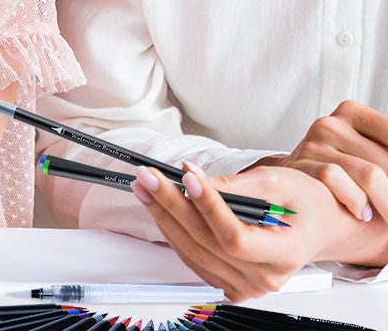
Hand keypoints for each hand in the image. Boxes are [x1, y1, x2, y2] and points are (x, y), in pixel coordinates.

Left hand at [132, 160, 387, 299]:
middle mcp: (265, 278)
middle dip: (171, 205)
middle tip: (148, 176)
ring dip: (163, 216)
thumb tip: (193, 177)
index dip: (209, 208)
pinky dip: (173, 231)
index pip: (236, 238)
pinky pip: (193, 259)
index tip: (187, 177)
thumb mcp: (275, 182)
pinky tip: (159, 207)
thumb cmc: (301, 200)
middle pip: (207, 243)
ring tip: (145, 186)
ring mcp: (245, 285)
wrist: (316, 223)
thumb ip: (234, 185)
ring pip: (193, 252)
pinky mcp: (229, 282)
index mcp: (284, 254)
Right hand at [277, 101, 387, 221]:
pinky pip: (338, 180)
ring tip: (385, 215)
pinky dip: (356, 200)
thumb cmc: (345, 177)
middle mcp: (331, 124)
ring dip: (387, 205)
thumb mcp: (372, 157)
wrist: (296, 191)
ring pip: (370, 175)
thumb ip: (385, 155)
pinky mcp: (300, 165)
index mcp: (353, 113)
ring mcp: (313, 143)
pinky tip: (362, 212)